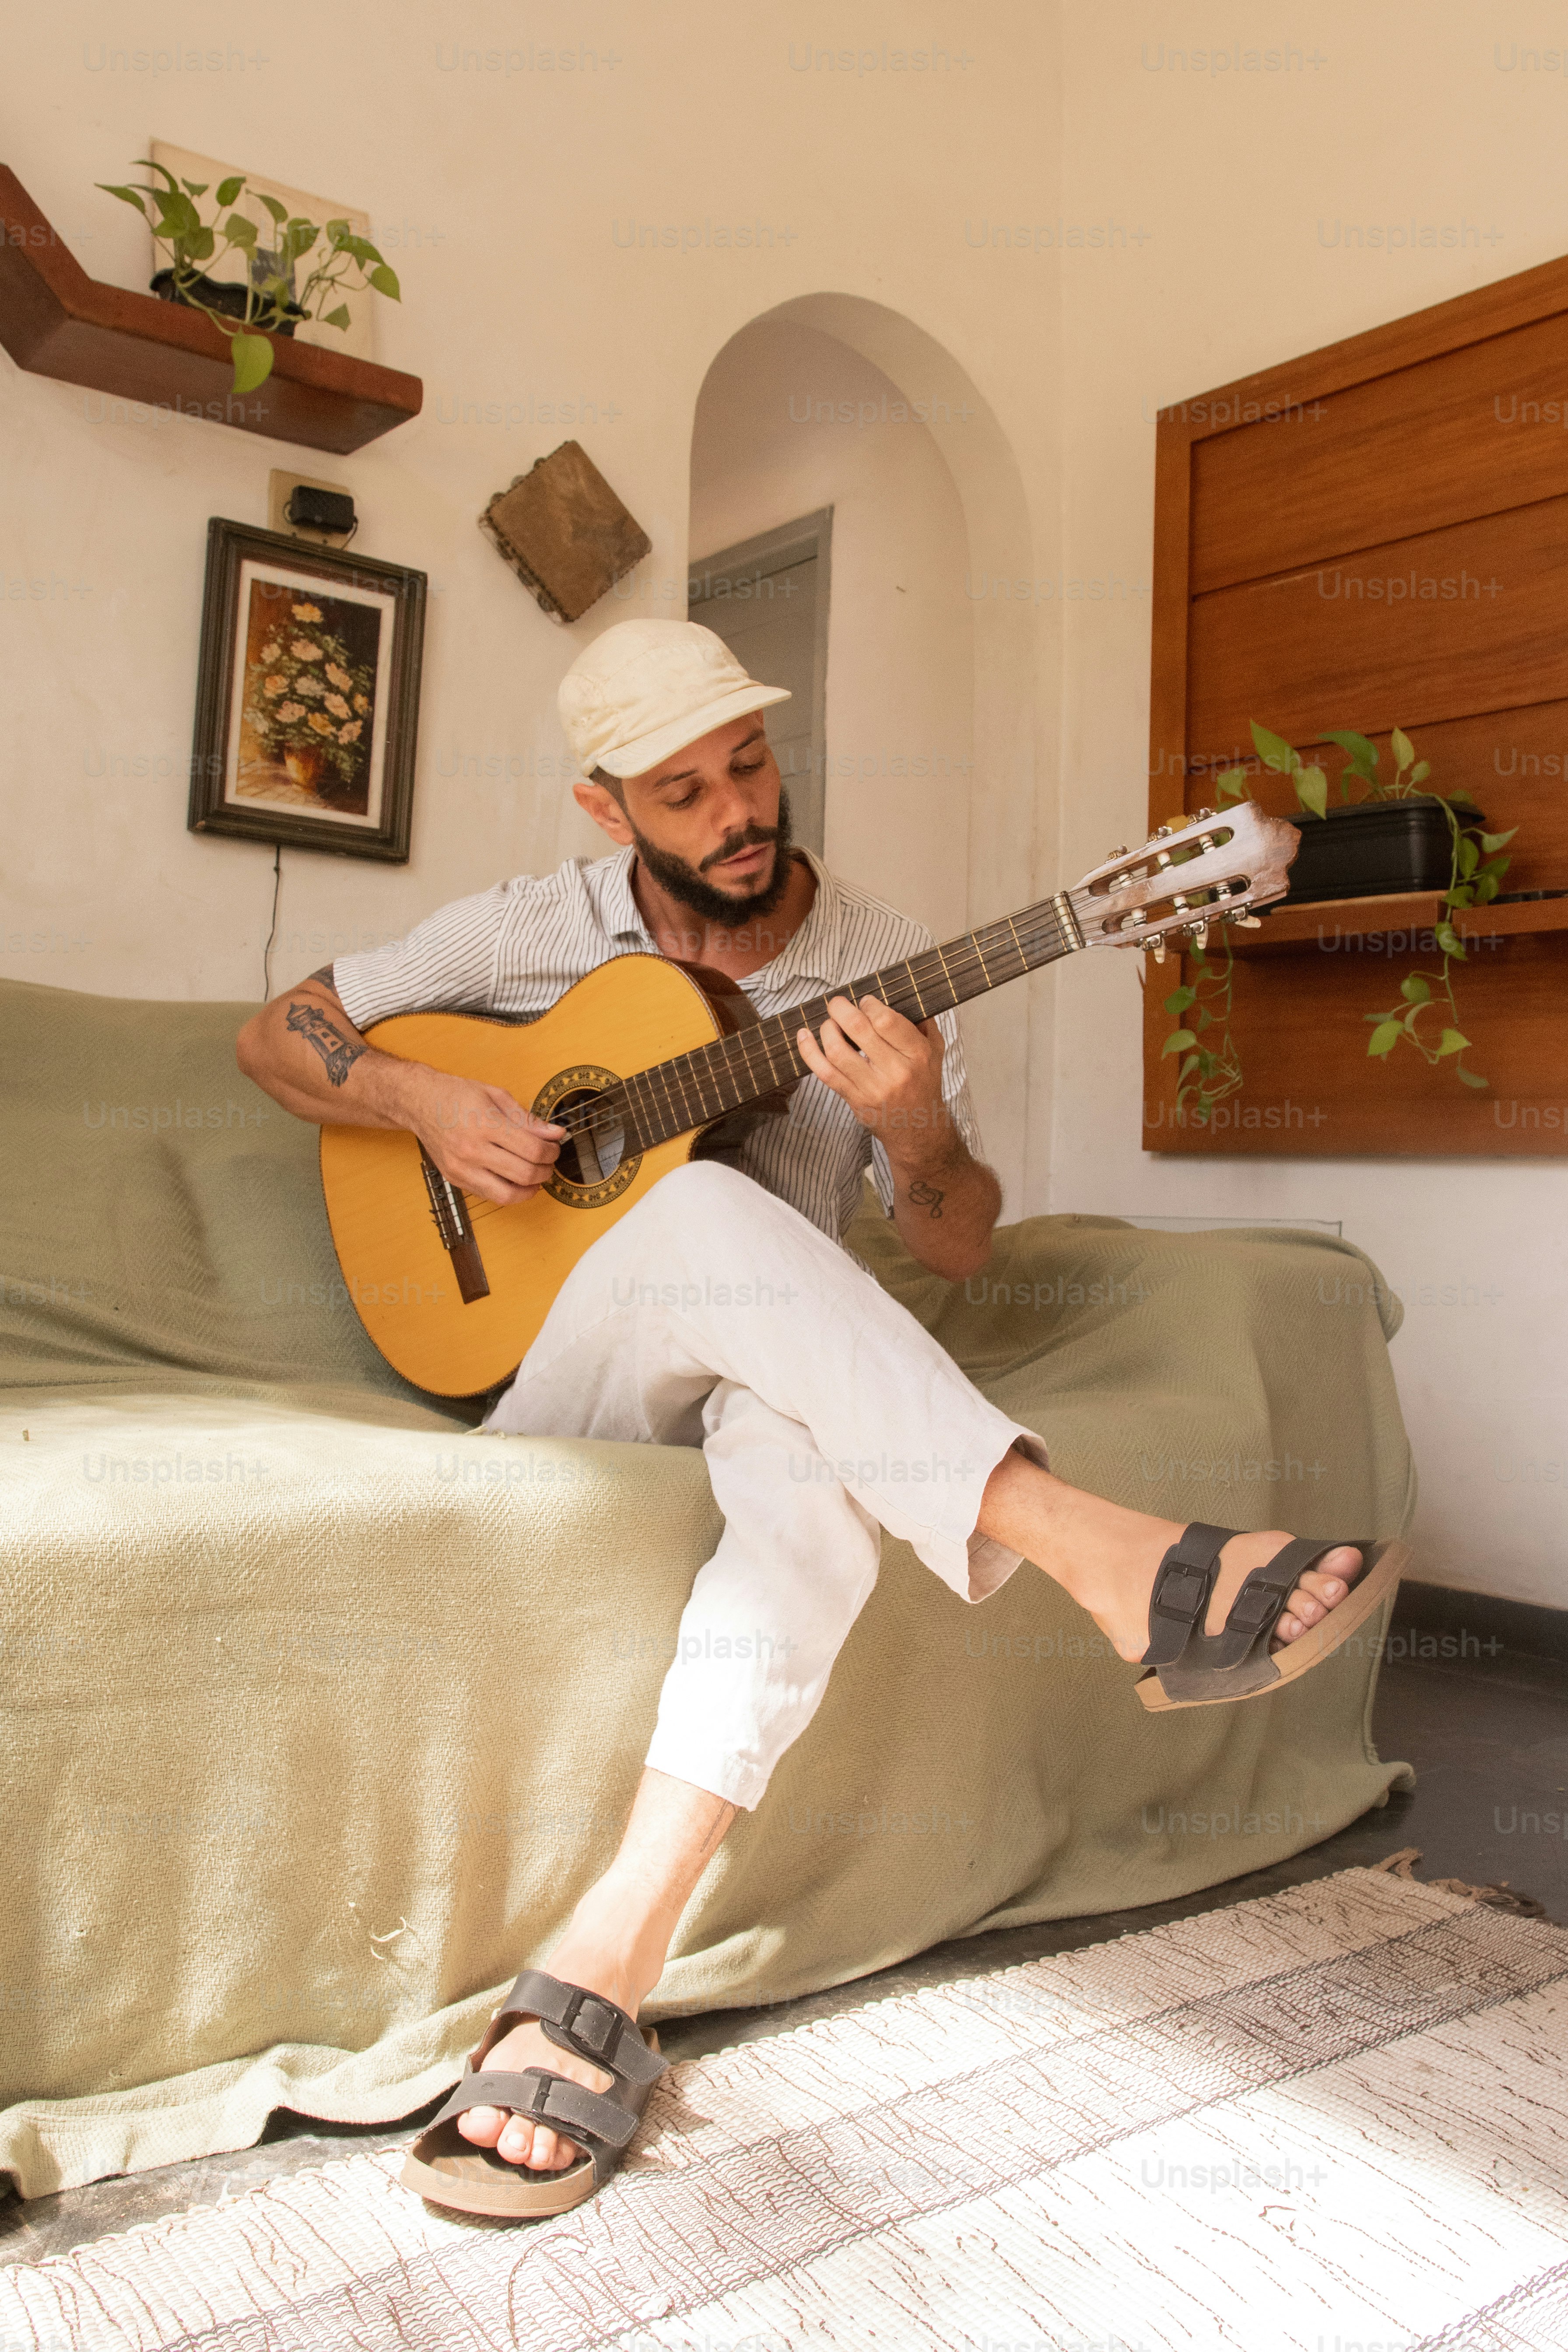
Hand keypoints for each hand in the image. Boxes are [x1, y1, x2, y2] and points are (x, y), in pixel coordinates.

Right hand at [404, 1068, 564, 1206]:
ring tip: (535, 1177)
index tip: (554, 1148)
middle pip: (524, 1174)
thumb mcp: (496, 1096)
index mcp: (485, 1124)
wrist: (419, 1102)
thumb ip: (527, 1119)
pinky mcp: (455, 1179)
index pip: (532, 1149)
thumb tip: (555, 1134)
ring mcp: (461, 1168)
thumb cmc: (457, 1095)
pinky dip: (508, 1191)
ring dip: (530, 1189)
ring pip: (507, 1195)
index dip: (551, 1152)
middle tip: (548, 1162)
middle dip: (545, 1171)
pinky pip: (489, 1195)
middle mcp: (472, 1149)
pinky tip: (514, 1179)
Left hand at [796, 995, 946, 1146]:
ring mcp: (872, 1088)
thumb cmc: (923, 1082)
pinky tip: (803, 1036)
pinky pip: (825, 1073)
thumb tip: (901, 994)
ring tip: (829, 1023)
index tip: (864, 1001)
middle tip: (837, 1003)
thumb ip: (922, 1022)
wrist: (918, 1128)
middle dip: (841, 1009)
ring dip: (827, 1029)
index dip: (868, 1004)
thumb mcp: (935, 1051)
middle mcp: (896, 1071)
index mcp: (917, 1054)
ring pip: (838, 1051)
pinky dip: (809, 1052)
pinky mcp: (854, 1100)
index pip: (886, 1020)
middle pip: (859, 1030)